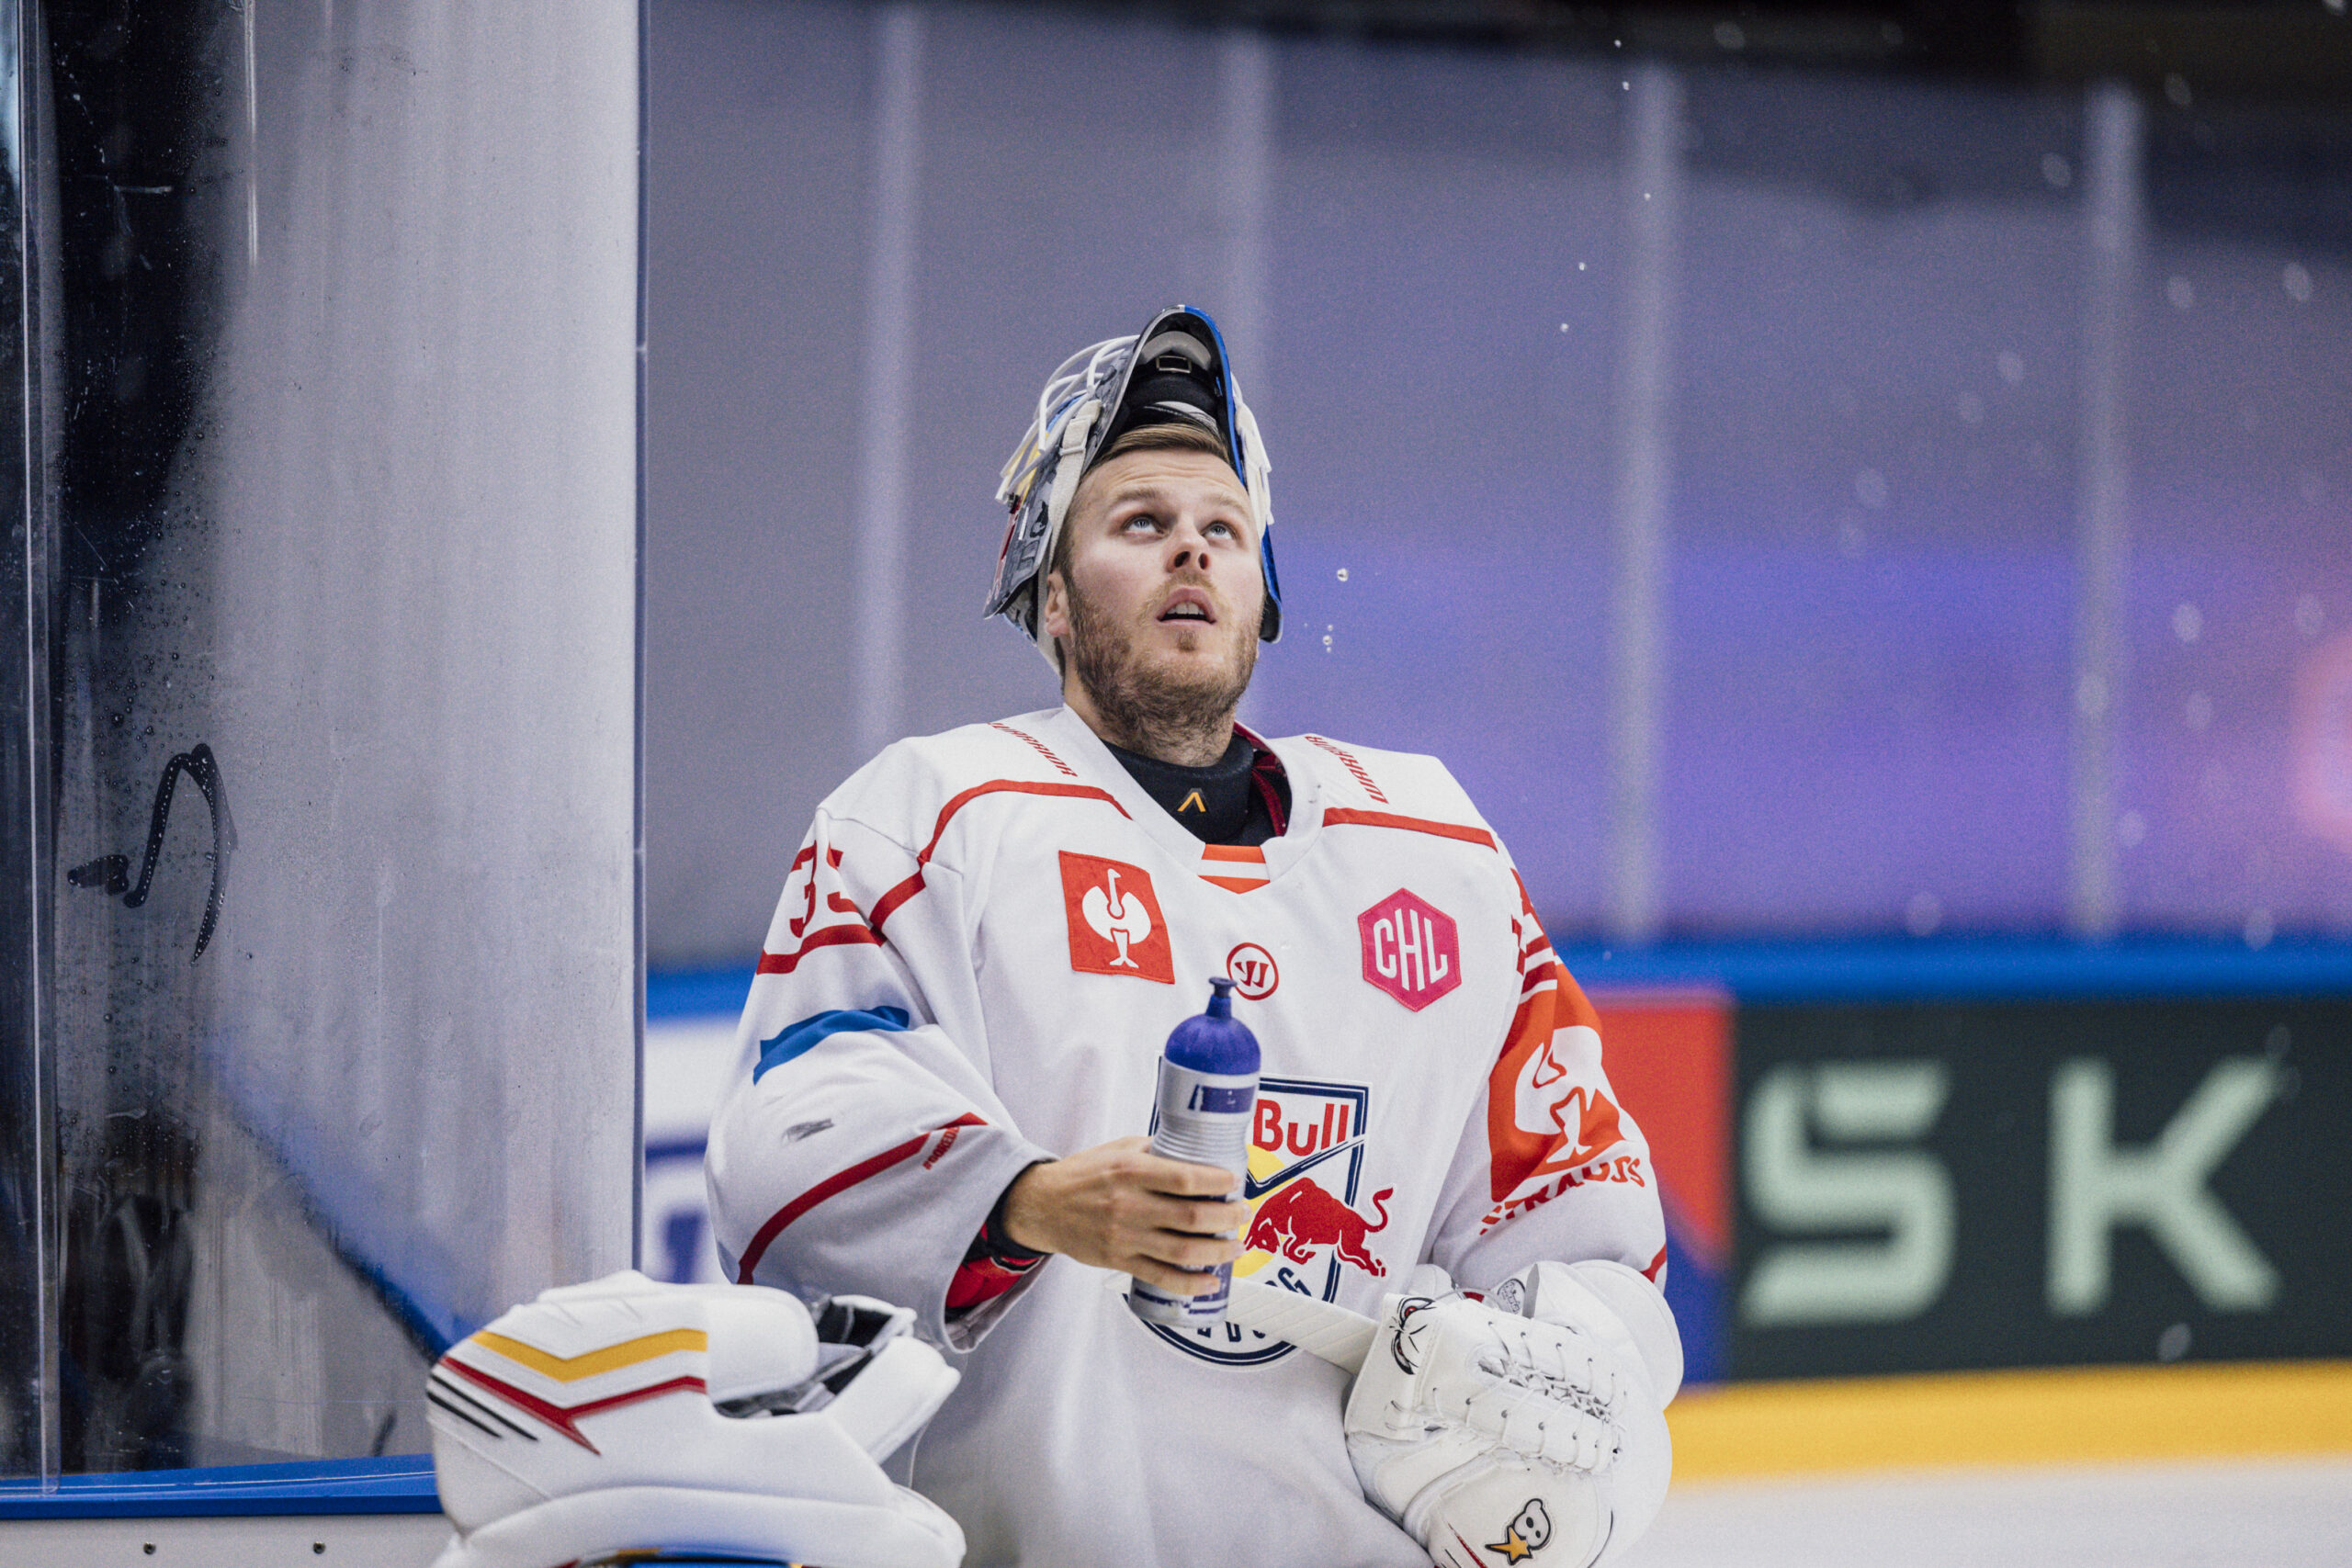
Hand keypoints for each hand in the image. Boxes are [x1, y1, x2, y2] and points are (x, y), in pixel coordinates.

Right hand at [1000, 1136, 1243, 1297]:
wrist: (1042, 1205)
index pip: (1185, 1178)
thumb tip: (1199, 1152)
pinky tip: (1211, 1281)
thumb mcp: (1119, 1149)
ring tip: (1236, 1247)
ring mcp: (1124, 1237)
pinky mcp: (1119, 1261)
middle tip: (1243, 1214)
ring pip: (1182, 1251)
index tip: (1235, 1182)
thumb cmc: (1084, 1174)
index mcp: (1131, 1171)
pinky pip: (1162, 1277)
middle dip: (1227, 1218)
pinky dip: (1190, 1284)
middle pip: (1191, 1217)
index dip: (1217, 1182)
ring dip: (1218, 1252)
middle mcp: (1129, 1205)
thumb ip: (1156, 1152)